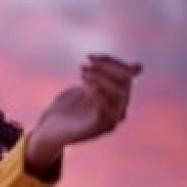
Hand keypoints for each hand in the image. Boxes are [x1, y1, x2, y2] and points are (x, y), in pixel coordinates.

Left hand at [27, 53, 143, 169]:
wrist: (48, 129)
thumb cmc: (67, 107)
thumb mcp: (86, 86)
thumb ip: (105, 75)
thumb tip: (139, 66)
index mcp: (118, 98)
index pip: (127, 75)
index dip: (111, 62)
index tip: (90, 56)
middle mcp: (119, 110)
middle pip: (125, 82)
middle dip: (105, 68)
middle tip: (84, 66)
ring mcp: (110, 121)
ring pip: (119, 95)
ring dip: (101, 79)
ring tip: (82, 73)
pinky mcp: (98, 130)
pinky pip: (107, 112)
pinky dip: (100, 96)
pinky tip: (86, 87)